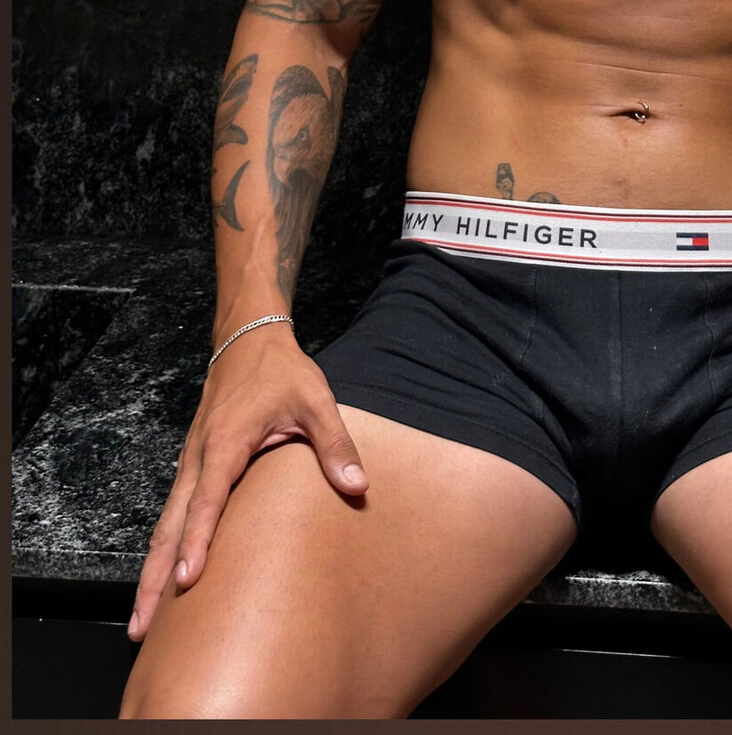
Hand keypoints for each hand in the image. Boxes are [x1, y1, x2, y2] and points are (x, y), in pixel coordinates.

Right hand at [128, 328, 368, 643]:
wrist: (248, 338)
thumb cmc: (282, 371)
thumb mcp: (315, 400)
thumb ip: (335, 443)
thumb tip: (357, 486)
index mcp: (226, 442)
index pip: (208, 500)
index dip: (197, 540)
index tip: (188, 580)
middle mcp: (199, 457)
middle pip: (169, 523)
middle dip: (156, 575)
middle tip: (141, 626)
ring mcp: (190, 461)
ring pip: (164, 522)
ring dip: (152, 568)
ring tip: (141, 619)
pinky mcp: (192, 464)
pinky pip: (172, 512)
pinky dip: (162, 546)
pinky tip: (161, 577)